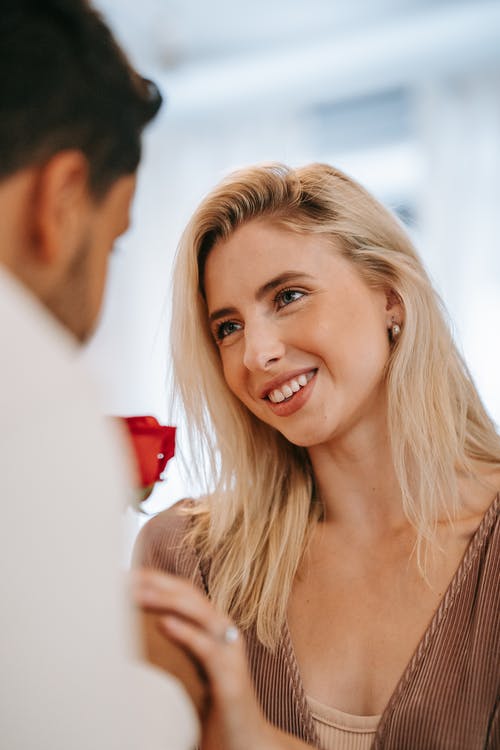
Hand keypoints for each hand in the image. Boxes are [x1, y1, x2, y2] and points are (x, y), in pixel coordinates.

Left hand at [133, 569, 303, 749]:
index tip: (125, 572)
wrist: (246, 742)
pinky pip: (208, 648)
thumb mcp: (187, 670)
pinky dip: (186, 633)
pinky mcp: (231, 678)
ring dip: (168, 600)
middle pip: (190, 595)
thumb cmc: (213, 706)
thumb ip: (170, 649)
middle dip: (158, 582)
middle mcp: (223, 632)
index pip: (183, 592)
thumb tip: (130, 633)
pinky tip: (164, 624)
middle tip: (127, 577)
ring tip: (139, 593)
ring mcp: (230, 652)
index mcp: (212, 628)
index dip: (155, 578)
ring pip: (201, 613)